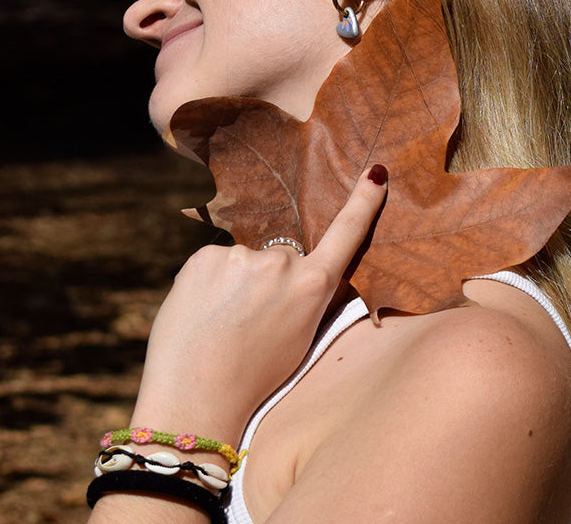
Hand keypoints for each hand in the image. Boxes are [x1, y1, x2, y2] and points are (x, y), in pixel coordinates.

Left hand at [130, 165, 387, 443]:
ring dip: (236, 283)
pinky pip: (215, 263)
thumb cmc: (252, 379)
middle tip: (248, 324)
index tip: (375, 172)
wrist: (195, 399)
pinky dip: (209, 284)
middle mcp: (281, 263)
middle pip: (282, 256)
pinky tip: (202, 314)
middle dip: (270, 280)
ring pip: (245, 261)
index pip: (345, 233)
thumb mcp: (301, 339)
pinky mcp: (205, 256)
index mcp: (313, 286)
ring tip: (221, 324)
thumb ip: (306, 296)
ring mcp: (241, 257)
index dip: (363, 201)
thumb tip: (297, 269)